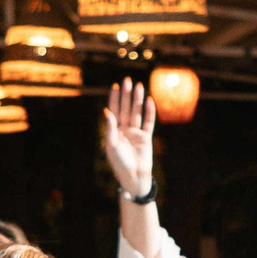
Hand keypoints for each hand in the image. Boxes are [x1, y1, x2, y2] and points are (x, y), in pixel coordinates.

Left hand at [104, 77, 154, 198]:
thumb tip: (107, 111)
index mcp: (114, 131)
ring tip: (139, 86)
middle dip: (126, 95)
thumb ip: (110, 128)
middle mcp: (125, 130)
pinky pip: (148, 122)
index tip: (116, 86)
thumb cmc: (119, 163)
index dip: (114, 98)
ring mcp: (136, 133)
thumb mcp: (112, 145)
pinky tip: (149, 101)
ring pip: (137, 113)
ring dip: (138, 100)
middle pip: (125, 108)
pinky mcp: (146, 138)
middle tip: (128, 80)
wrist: (133, 177)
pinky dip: (149, 112)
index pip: (114, 111)